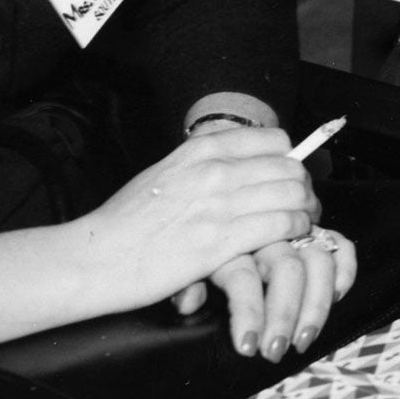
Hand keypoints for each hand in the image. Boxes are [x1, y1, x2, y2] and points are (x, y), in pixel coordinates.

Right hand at [75, 128, 317, 314]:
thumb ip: (204, 164)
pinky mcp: (222, 241)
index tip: (289, 177)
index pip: (276, 141)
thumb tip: (240, 163)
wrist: (93, 257)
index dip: (291, 161)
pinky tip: (290, 237)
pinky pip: (282, 225)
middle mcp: (215, 170)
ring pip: (293, 195)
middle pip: (290, 168)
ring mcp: (220, 204)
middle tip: (304, 204)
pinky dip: (295, 230)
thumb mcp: (165, 173)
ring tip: (302, 222)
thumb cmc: (126, 221)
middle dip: (304, 187)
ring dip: (306, 210)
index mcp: (201, 149)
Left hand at [175, 232, 358, 359]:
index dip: (248, 312)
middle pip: (287, 268)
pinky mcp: (313, 232)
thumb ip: (182, 282)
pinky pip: (338, 244)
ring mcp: (292, 232)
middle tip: (275, 353)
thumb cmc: (188, 254)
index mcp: (228, 241)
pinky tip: (336, 296)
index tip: (247, 347)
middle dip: (285, 315)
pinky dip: (344, 269)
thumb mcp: (177, 267)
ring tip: (304, 340)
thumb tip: (190, 301)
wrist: (201, 224)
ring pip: (318, 260)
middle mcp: (264, 233)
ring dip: (316, 304)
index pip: (244, 274)